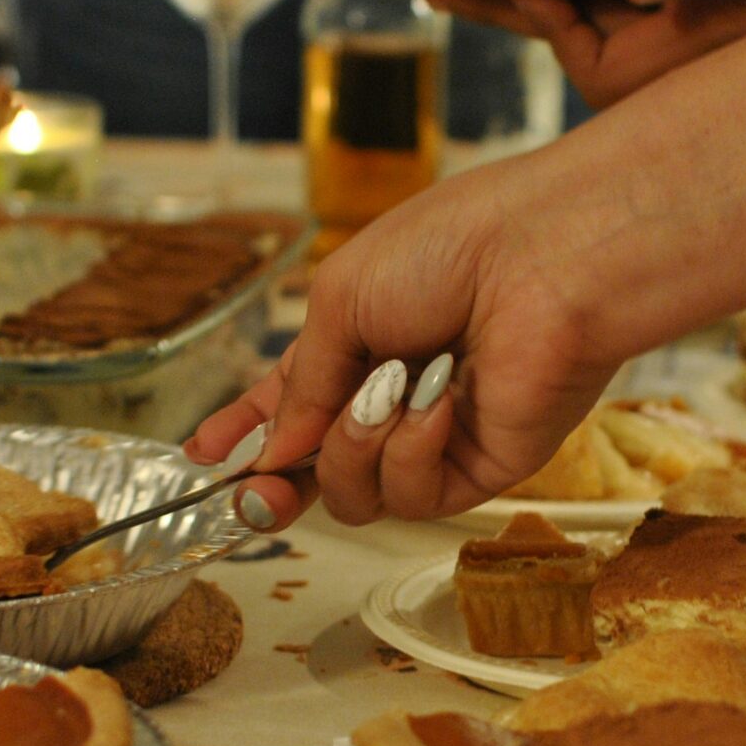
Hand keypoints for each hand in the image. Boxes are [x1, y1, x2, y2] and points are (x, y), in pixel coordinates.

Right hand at [185, 156, 627, 529]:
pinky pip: (414, 496)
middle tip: (260, 490)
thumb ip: (303, 383)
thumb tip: (276, 451)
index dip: (246, 432)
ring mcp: (438, 438)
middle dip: (279, 484)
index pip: (292, 404)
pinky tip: (439, 403)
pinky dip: (412, 449)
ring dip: (354, 445)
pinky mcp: (481, 468)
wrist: (543, 258)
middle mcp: (396, 398)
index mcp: (360, 344)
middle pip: (320, 470)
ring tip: (390, 389)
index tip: (203, 457)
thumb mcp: (343, 299)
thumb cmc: (451, 249)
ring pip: (356, 493)